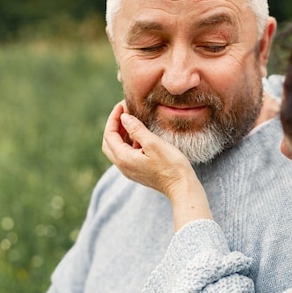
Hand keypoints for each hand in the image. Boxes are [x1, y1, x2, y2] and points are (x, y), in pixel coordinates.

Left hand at [102, 102, 211, 228]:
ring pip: (118, 149)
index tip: (122, 105)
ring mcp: (130, 170)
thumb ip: (136, 129)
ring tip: (131, 119)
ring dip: (121, 133)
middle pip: (109, 143)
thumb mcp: (153, 143)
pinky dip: (129, 142)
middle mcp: (123, 166)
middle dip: (114, 126)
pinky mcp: (139, 172)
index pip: (109, 135)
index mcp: (123, 159)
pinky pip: (127, 154)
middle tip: (123, 112)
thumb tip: (124, 117)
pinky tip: (140, 135)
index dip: (113, 118)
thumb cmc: (171, 165)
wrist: (182, 187)